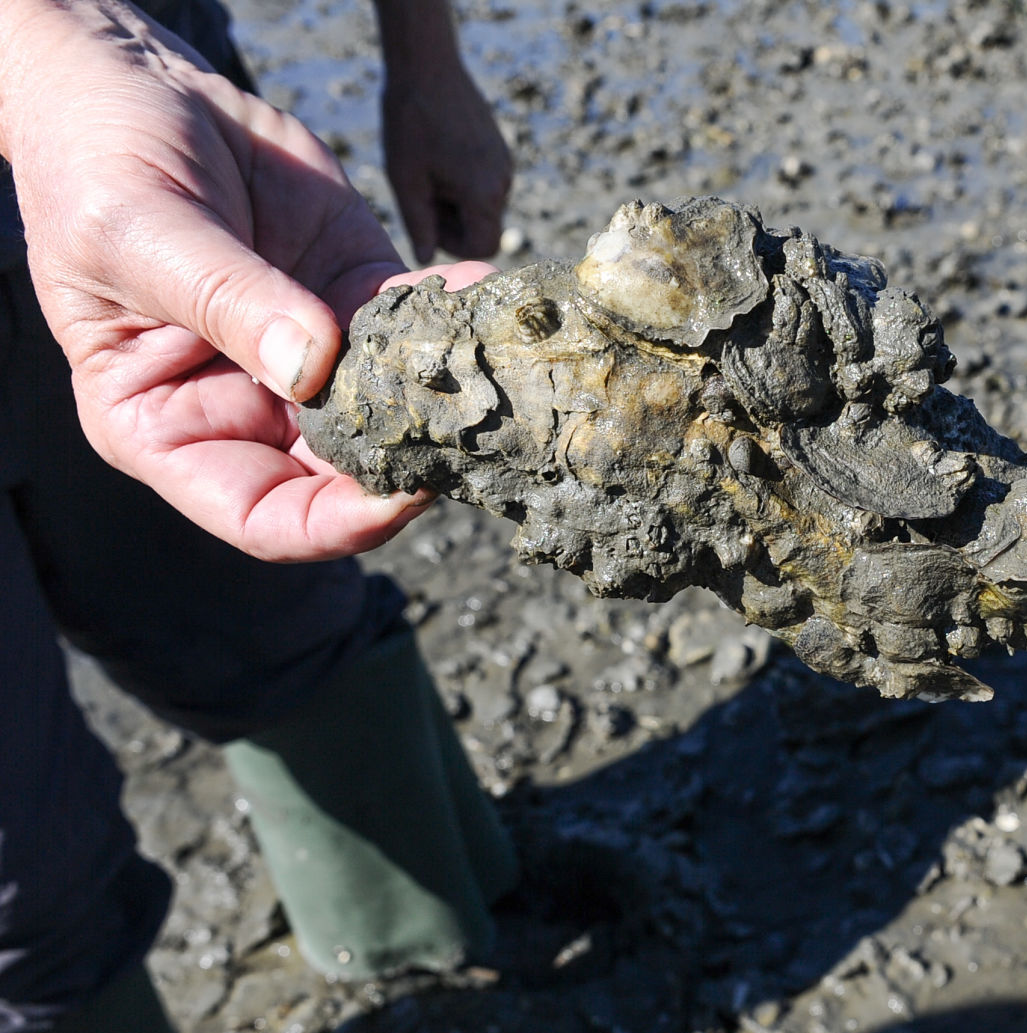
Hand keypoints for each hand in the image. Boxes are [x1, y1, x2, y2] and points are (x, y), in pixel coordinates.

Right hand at [0, 1, 477, 560]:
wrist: (136, 82)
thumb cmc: (94, 163)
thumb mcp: (136, 232)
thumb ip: (225, 300)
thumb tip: (314, 368)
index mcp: (165, 427)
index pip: (263, 516)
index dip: (339, 523)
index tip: (404, 493)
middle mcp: (247, 409)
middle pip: (348, 474)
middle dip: (415, 458)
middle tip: (476, 425)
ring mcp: (312, 358)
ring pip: (398, 407)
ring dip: (451, 392)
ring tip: (499, 365)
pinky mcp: (356, 297)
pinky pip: (417, 323)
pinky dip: (456, 313)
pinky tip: (484, 289)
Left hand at [378, 5, 511, 262]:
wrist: (427, 67)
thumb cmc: (410, 123)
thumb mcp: (406, 180)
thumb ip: (418, 225)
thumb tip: (424, 258)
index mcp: (482, 193)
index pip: (483, 246)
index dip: (455, 245)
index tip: (428, 222)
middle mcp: (503, 182)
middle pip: (485, 227)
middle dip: (454, 222)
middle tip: (422, 194)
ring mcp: (505, 164)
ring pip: (484, 205)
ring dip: (457, 201)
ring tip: (428, 170)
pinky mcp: (500, 150)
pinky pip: (486, 183)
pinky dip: (464, 183)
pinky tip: (439, 156)